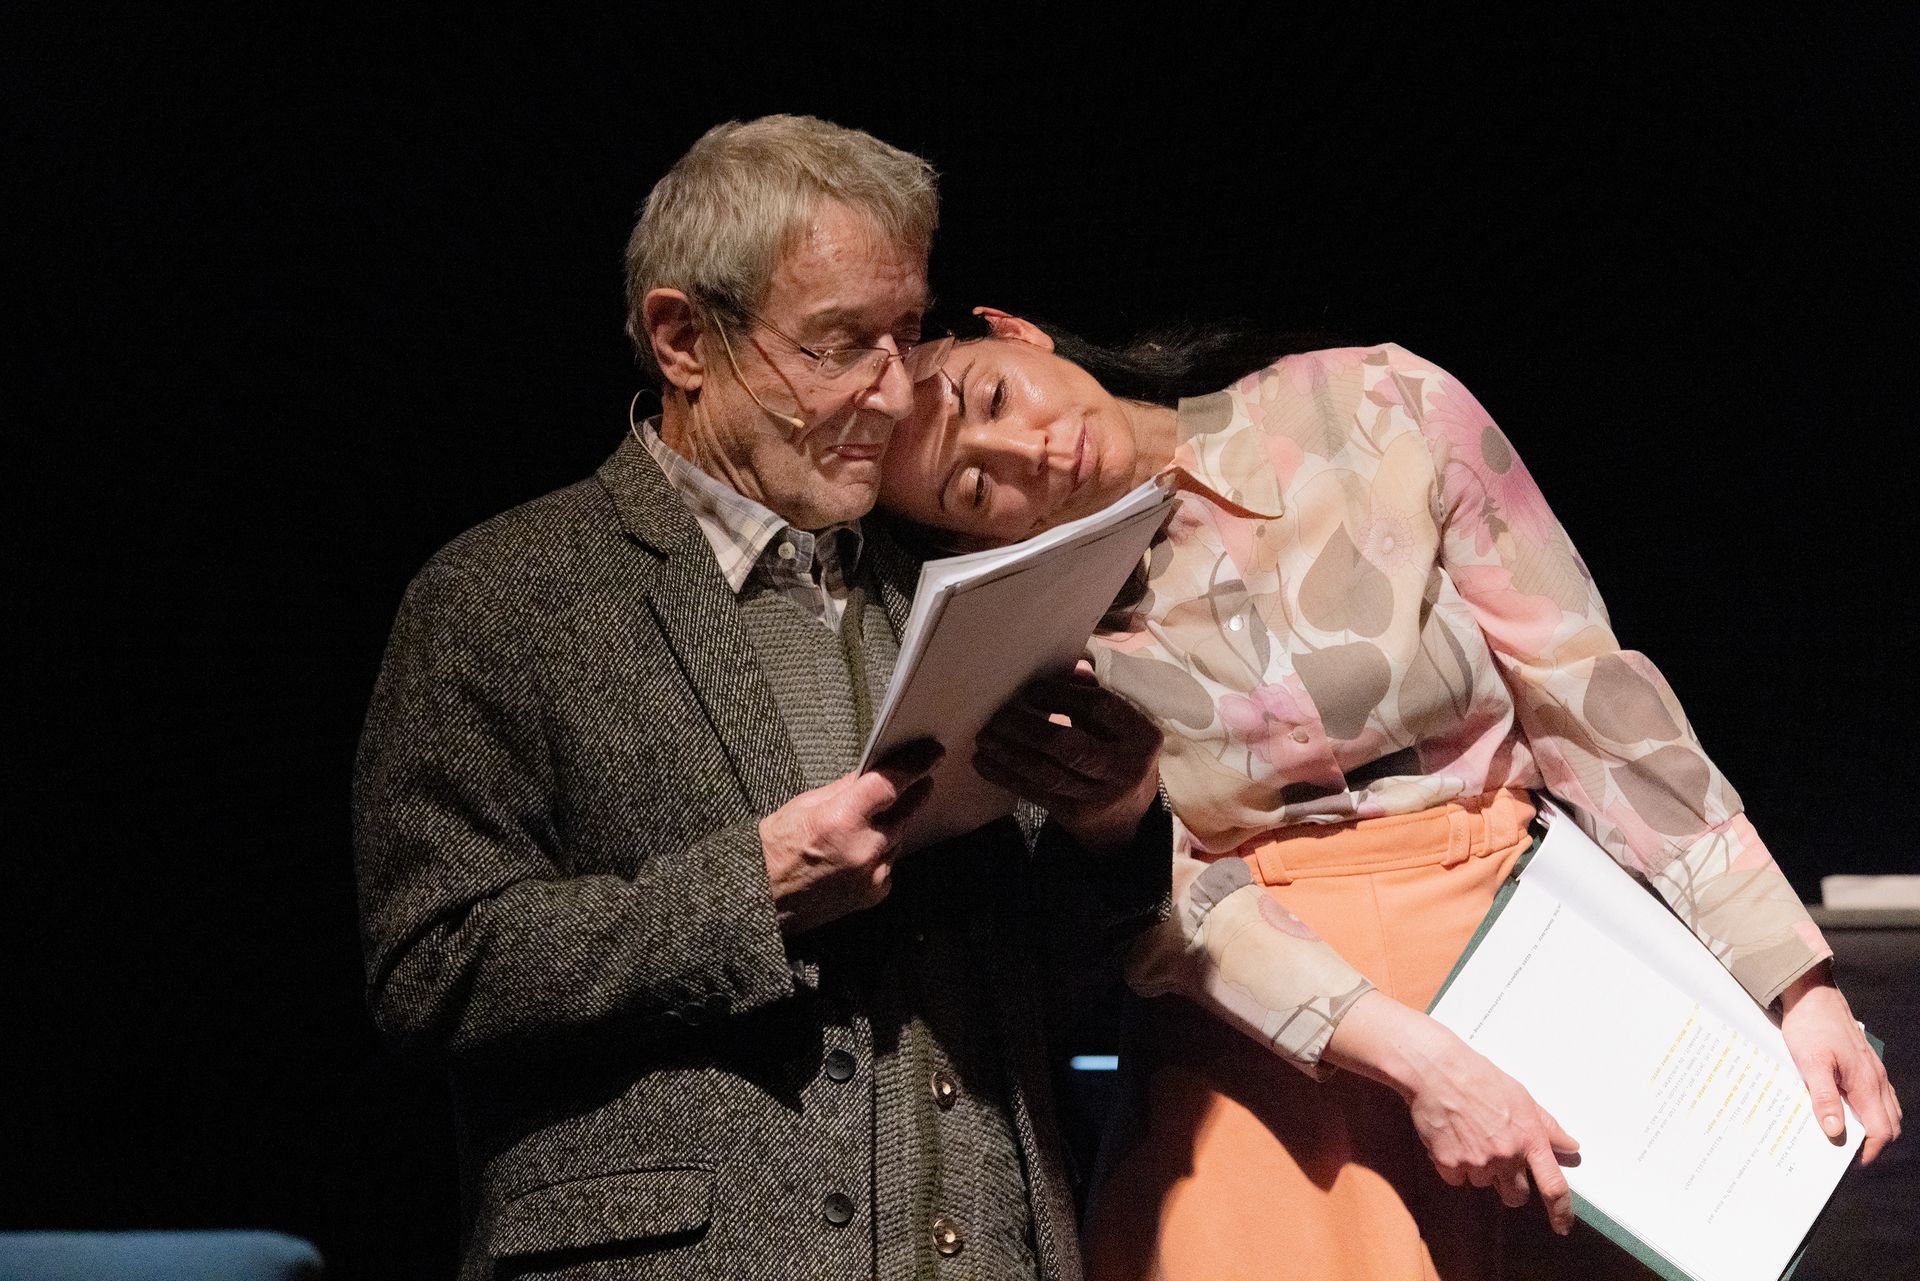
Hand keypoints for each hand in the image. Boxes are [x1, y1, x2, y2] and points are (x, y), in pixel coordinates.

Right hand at [759, 740, 940, 935]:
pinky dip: (884, 853)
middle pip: (903, 811)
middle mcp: (862, 848)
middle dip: (913, 793)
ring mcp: (870, 875)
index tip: (931, 755)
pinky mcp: (873, 893)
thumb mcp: (805, 805)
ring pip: (898, 838)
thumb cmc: (775, 850)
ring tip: (877, 818)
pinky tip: (866, 849)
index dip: (914, 766)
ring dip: (894, 825)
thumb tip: (873, 774)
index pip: (890, 784)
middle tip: (922, 779)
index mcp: (841, 819)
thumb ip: (846, 789)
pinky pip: (890, 864)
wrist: (762, 898)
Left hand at [973, 664, 1161, 852]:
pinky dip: (1006, 776)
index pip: (1098, 708)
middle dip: (1027, 728)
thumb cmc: (1119, 753)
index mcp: (1142, 736)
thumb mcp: (1120, 725)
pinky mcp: (1076, 815)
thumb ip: (1094, 695)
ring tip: (984, 737)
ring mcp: (1101, 797)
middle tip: (998, 715)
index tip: (1030, 689)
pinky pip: (1036, 793)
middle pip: (1069, 746)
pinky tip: (984, 762)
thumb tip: (1070, 667)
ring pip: (1047, 773)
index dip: (1061, 695)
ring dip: (1009, 753)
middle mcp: (1126, 769)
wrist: (1130, 814)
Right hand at [1325, 992, 1579, 1233]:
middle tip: (1497, 1160)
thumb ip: (1547, 1126)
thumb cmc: (1478, 1077)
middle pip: (1515, 1196)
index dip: (1561, 1212)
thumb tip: (1570, 1145)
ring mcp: (1477, 1162)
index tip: (1562, 1226)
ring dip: (1478, 1170)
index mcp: (1529, 1138)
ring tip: (1468, 1136)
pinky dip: (1454, 1166)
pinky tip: (1451, 1140)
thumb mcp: (1521, 1097)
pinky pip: (1456, 1180)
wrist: (1436, 1071)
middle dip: (1509, 1185)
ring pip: (1483, 1184)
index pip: (1553, 1187)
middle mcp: (1506, 1155)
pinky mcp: (1450, 1164)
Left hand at [1779, 963, 1901, 1162]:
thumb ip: (1823, 1097)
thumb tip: (1835, 1131)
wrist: (1812, 994)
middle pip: (1889, 1124)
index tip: (1848, 1163)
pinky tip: (1843, 1110)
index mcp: (1867, 1083)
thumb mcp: (1810, 1063)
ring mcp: (1873, 1071)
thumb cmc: (1810, 1026)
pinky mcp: (1863, 1064)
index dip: (1868, 1151)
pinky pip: (1875, 1095)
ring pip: (1885, 1110)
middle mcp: (1876, 1079)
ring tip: (1843, 1136)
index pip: (1881, 1131)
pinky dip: (1867, 1110)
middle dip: (1872, 1144)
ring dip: (1871, 1127)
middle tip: (1844, 1154)